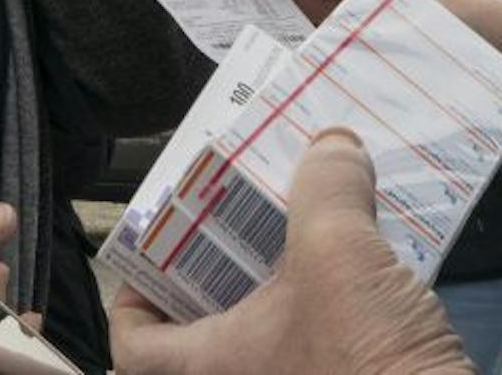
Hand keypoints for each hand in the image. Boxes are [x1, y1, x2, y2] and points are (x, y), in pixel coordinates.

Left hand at [111, 130, 472, 374]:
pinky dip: (329, 302)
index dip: (133, 296)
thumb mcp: (338, 250)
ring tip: (307, 224)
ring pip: (267, 332)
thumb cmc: (367, 359)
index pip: (134, 344)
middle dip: (219, 267)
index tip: (155, 253)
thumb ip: (325, 187)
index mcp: (213, 365)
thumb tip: (332, 148)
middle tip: (241, 218)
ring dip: (282, 280)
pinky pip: (319, 340)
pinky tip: (362, 261)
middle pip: (202, 326)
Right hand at [213, 0, 501, 146]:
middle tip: (201, 15)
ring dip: (274, 54)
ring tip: (229, 65)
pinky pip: (333, 83)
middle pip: (296, 6)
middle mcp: (366, 12)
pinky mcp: (381, 88)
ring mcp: (372, 51)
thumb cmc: (482, 31)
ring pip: (309, 48)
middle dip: (251, 8)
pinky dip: (305, 90)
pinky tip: (280, 109)